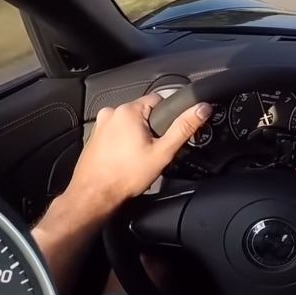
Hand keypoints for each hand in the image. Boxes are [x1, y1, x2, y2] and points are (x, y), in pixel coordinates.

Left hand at [59, 93, 211, 220]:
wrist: (94, 195)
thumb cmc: (124, 176)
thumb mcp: (162, 152)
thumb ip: (183, 128)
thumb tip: (201, 108)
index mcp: (129, 110)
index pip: (159, 99)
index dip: (168, 116)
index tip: (167, 133)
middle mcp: (112, 112)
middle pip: (143, 112)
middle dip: (151, 129)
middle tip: (153, 150)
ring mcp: (100, 124)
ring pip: (129, 123)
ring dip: (136, 135)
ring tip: (137, 157)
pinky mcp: (95, 135)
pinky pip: (116, 132)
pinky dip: (123, 142)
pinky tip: (125, 159)